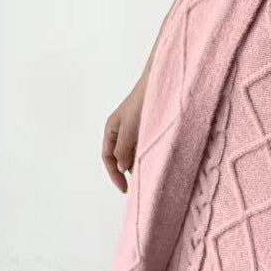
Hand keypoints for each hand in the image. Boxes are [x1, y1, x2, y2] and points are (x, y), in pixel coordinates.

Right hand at [101, 74, 147, 193]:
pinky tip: (158, 158)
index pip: (108, 158)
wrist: (163, 81)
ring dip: (140, 161)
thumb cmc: (143, 102)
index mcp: (112, 128)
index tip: (125, 189)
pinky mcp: (150, 124)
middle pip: (122, 156)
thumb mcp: (129, 129)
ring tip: (152, 172)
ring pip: (135, 150)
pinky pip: (145, 143)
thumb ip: (123, 150)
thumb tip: (121, 168)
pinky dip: (149, 152)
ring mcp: (136, 126)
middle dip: (129, 170)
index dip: (114, 175)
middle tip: (142, 182)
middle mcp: (122, 128)